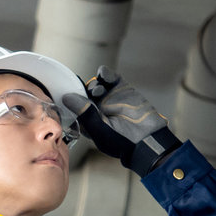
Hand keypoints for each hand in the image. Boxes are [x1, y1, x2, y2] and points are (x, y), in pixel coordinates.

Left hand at [61, 66, 181, 175]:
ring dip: (94, 83)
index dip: (70, 99)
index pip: (74, 106)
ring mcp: (108, 98)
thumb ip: (84, 113)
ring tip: (98, 89)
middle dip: (83, 90)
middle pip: (83, 93)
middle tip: (89, 94)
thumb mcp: (99, 129)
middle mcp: (96, 108)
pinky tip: (103, 74)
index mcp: (87, 120)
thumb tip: (67, 97)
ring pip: (95, 84)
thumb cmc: (121, 141)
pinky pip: (110, 78)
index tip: (67, 92)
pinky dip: (105, 73)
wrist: (147, 139)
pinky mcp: (121, 89)